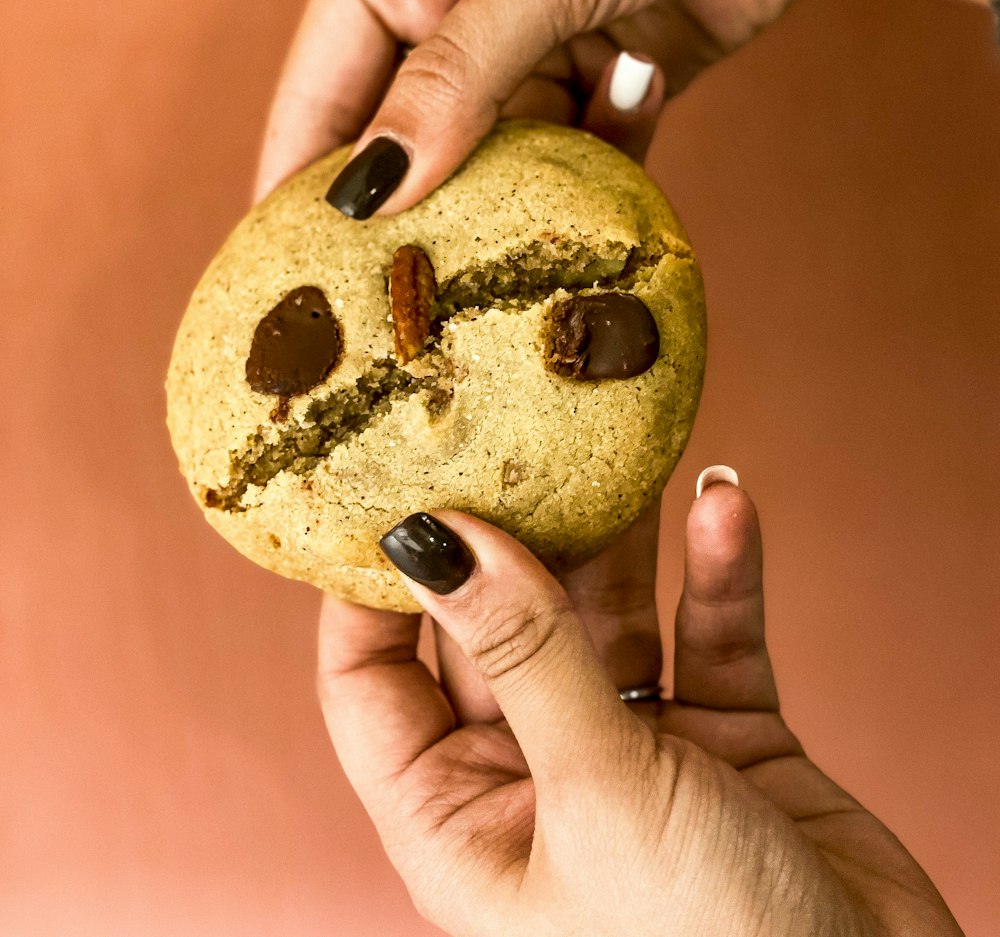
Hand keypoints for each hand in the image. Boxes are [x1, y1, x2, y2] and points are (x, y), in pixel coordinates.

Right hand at [256, 0, 997, 210]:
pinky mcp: (594, 85)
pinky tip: (628, 115)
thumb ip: (452, 82)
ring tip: (522, 241)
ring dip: (521, 196)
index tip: (282, 275)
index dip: (298, 184)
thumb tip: (371, 188)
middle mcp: (447, 11)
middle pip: (406, 144)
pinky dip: (599, 158)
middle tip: (403, 301)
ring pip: (495, 165)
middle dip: (417, 211)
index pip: (321, 91)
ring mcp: (524, 53)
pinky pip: (573, 158)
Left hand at [317, 476, 961, 935]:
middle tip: (514, 433)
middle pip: (496, 626)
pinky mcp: (721, 737)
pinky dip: (718, 573)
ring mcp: (627, 751)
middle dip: (511, 533)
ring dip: (619, 537)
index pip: (370, 681)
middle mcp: (532, 777)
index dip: (368, 584)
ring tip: (616, 448)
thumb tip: (438, 541)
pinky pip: (709, 635)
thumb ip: (527, 657)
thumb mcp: (600, 799)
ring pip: (604, 618)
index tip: (387, 483)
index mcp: (458, 820)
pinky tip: (722, 502)